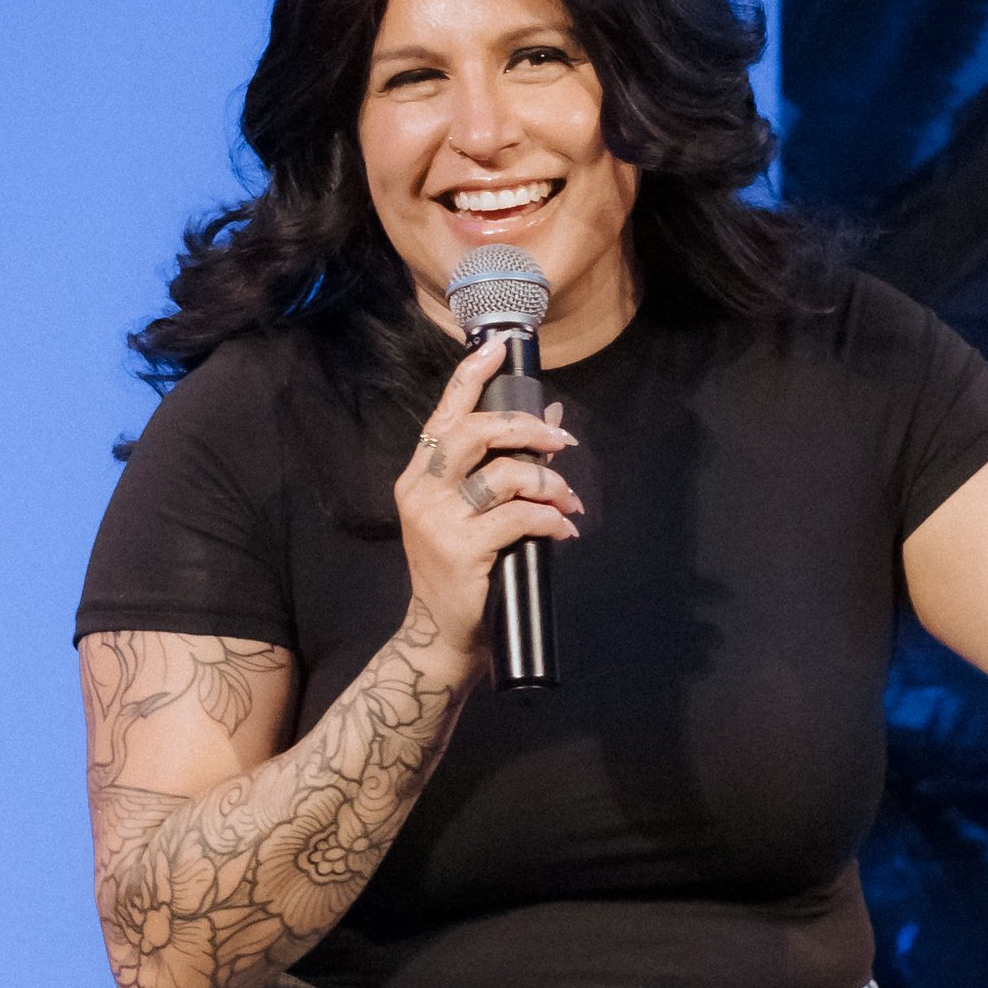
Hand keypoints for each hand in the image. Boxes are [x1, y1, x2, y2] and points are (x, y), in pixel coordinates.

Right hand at [393, 335, 581, 672]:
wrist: (441, 637)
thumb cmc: (462, 572)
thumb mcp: (474, 514)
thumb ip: (503, 466)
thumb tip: (549, 417)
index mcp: (420, 475)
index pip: (444, 415)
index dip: (470, 377)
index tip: (497, 349)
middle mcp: (421, 491)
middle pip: (475, 433)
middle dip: (526, 429)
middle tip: (562, 442)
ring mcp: (437, 520)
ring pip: (503, 476)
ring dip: (548, 483)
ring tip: (567, 500)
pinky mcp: (460, 549)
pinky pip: (519, 517)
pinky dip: (551, 519)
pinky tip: (564, 530)